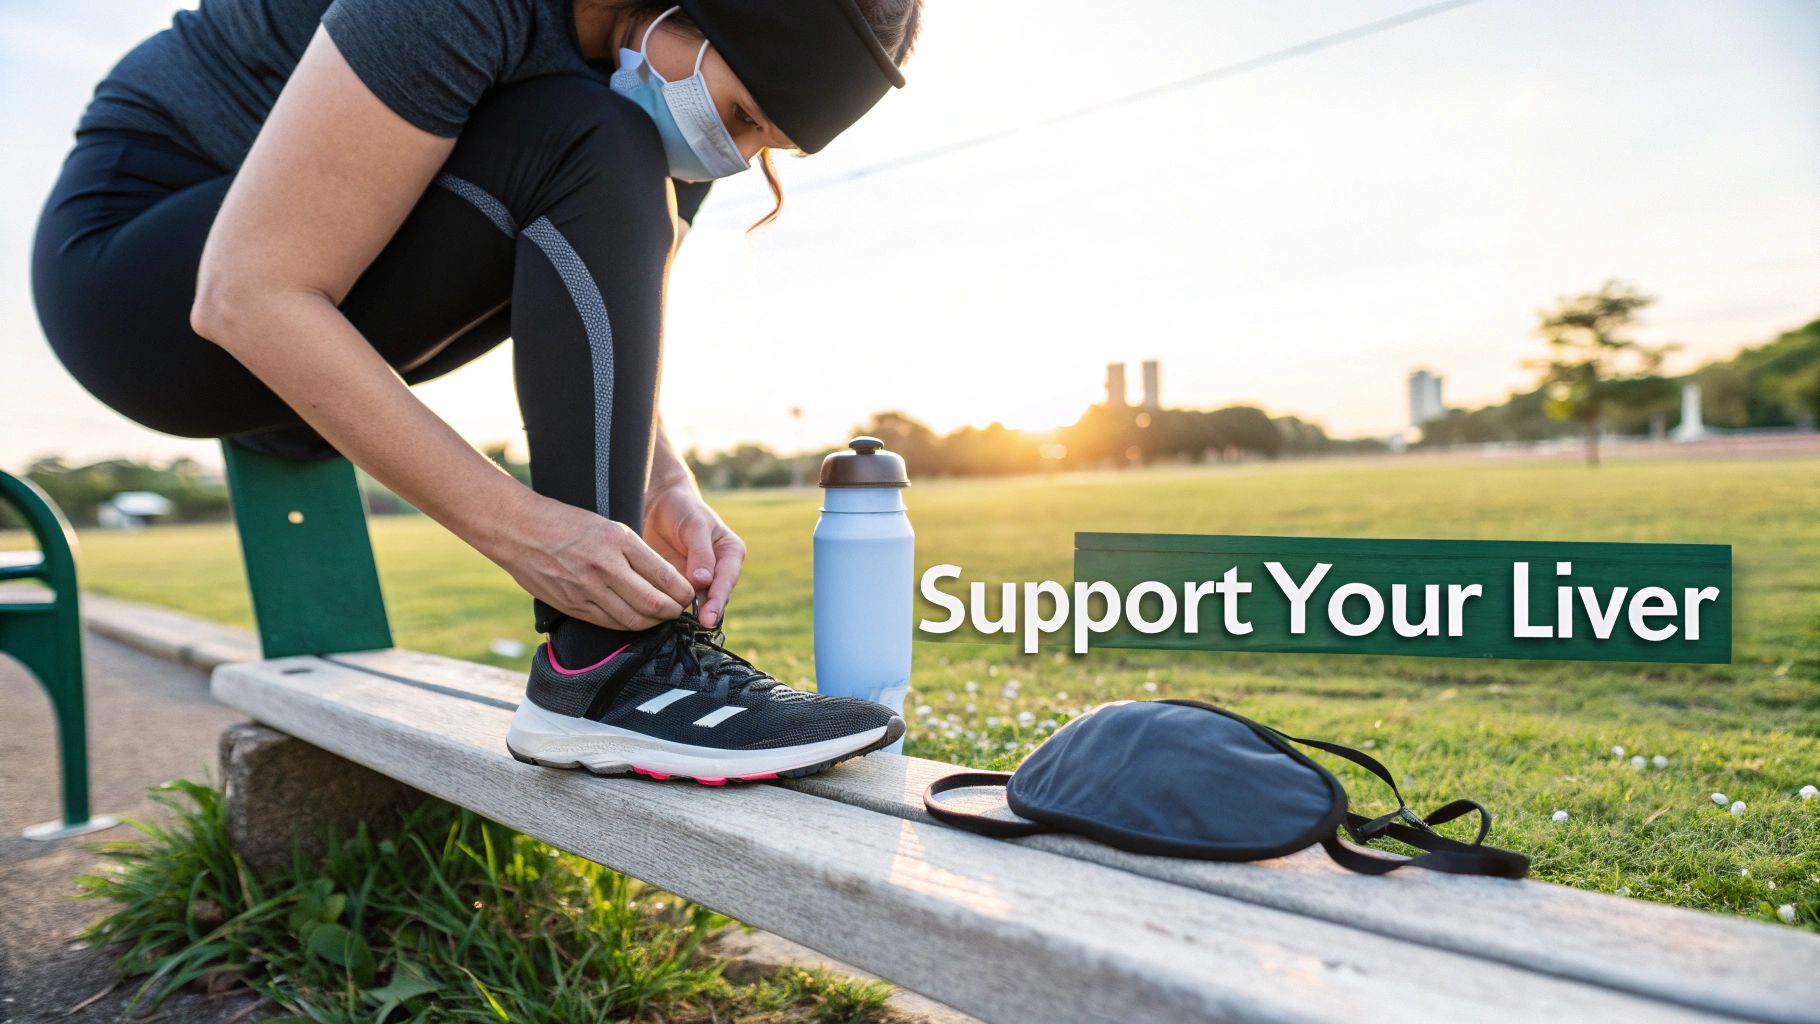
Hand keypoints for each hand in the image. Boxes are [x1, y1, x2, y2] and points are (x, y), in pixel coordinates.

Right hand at [488, 493, 695, 630]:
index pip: (664, 576)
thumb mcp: (609, 526)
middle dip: (673, 611)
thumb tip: (664, 579)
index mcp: (619, 541)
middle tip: (680, 610)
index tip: (688, 594)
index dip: (682, 592)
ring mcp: (587, 589)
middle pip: (653, 603)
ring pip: (633, 619)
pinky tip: (636, 620)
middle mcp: (605, 567)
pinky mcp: (573, 605)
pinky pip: (609, 624)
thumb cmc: (567, 523)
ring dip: (653, 622)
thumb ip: (635, 552)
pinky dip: (628, 625)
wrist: (520, 530)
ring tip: (661, 617)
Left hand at [642, 485, 746, 626]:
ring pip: (699, 602)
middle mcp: (719, 570)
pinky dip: (676, 608)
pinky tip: (668, 618)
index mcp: (730, 554)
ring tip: (683, 627)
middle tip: (700, 625)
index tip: (709, 616)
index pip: (726, 580)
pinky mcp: (682, 584)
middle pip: (716, 596)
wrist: (660, 505)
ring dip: (692, 614)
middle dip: (708, 612)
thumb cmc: (683, 509)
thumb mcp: (695, 526)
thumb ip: (701, 553)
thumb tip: (704, 581)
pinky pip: (680, 600)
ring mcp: (700, 579)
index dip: (718, 599)